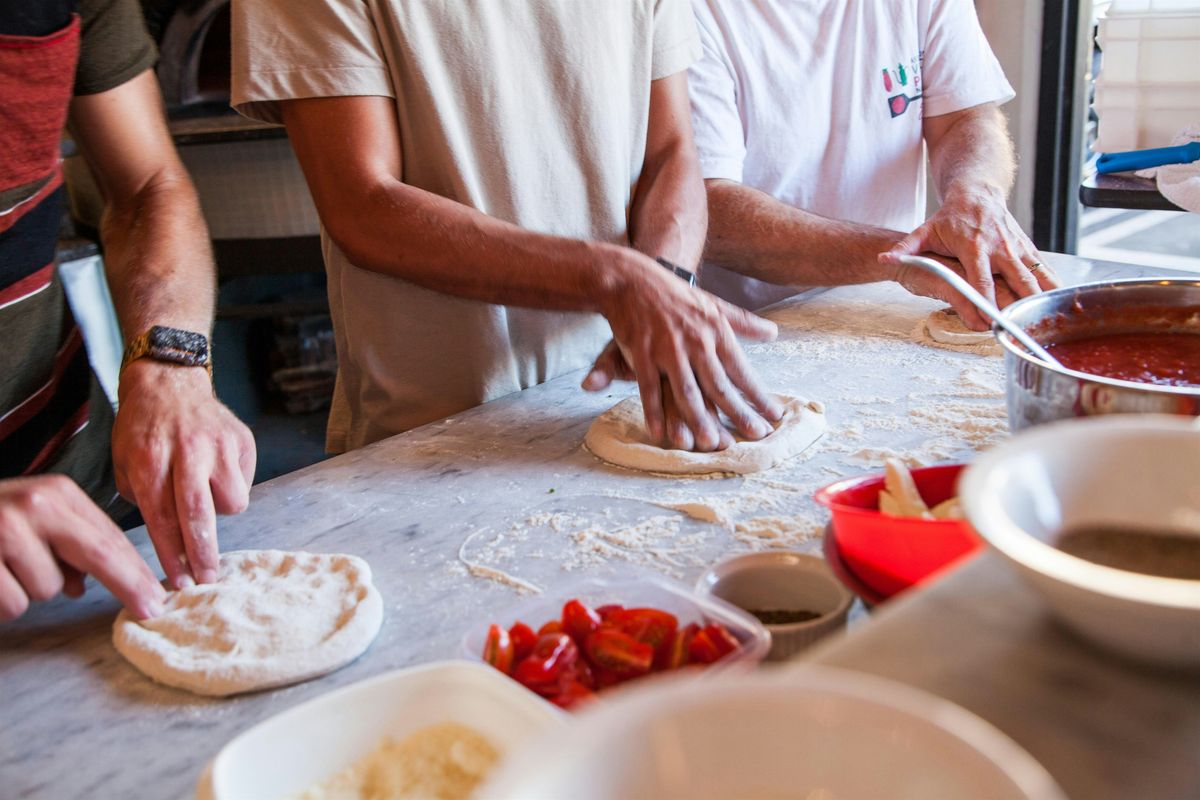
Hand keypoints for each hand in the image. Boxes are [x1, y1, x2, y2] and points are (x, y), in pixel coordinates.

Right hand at [0, 475, 165, 620]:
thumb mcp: (33, 520)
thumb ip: (67, 545)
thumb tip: (83, 585)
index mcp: (59, 493)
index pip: (111, 536)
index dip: (139, 569)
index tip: (159, 593)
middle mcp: (38, 505)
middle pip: (101, 555)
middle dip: (130, 586)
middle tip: (150, 610)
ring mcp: (8, 530)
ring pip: (50, 588)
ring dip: (32, 591)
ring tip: (6, 570)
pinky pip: (15, 603)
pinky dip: (4, 604)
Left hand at [112, 361, 255, 589]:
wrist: (168, 382)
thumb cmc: (143, 428)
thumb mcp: (124, 460)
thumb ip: (140, 497)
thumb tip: (166, 537)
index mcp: (150, 460)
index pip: (162, 518)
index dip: (172, 555)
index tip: (179, 581)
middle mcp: (186, 452)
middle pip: (199, 514)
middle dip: (203, 552)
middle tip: (208, 577)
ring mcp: (218, 445)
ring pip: (232, 501)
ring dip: (221, 510)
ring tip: (207, 498)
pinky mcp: (241, 440)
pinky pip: (244, 481)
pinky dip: (232, 486)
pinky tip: (217, 474)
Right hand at [595, 251, 782, 451]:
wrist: (633, 279)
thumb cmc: (677, 295)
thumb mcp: (714, 304)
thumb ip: (743, 322)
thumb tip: (774, 333)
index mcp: (716, 331)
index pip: (742, 370)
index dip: (758, 395)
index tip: (773, 416)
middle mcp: (696, 341)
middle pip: (719, 384)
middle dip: (737, 413)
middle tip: (753, 437)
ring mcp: (667, 349)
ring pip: (686, 390)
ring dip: (698, 419)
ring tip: (709, 443)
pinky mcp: (642, 353)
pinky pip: (649, 388)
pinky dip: (654, 411)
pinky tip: (660, 432)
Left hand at [880, 187, 1059, 329]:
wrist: (977, 192)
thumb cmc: (949, 217)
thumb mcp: (925, 230)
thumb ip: (906, 248)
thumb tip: (884, 258)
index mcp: (974, 246)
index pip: (981, 279)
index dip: (986, 301)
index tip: (988, 322)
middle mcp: (999, 247)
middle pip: (1015, 281)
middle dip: (1020, 305)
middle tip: (1022, 331)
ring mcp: (1017, 247)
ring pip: (1036, 276)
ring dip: (1043, 300)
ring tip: (1047, 324)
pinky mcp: (1028, 248)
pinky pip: (1045, 270)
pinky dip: (1054, 288)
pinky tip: (1061, 307)